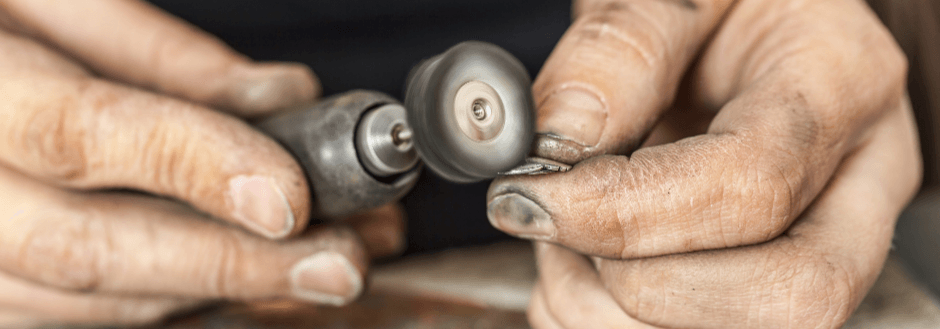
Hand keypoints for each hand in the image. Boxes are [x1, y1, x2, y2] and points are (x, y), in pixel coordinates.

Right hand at [0, 0, 403, 326]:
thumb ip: (159, 50)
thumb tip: (277, 98)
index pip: (84, 134)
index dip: (196, 167)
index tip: (291, 194)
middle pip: (93, 249)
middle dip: (232, 265)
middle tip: (337, 263)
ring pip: (89, 300)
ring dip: (217, 293)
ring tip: (317, 269)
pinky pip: (73, 314)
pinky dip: (171, 302)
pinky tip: (244, 280)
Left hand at [486, 0, 920, 326]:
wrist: (725, 19)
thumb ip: (621, 49)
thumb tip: (564, 140)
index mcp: (842, 83)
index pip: (753, 185)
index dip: (630, 213)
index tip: (536, 199)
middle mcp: (854, 179)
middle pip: (785, 296)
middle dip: (642, 286)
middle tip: (554, 224)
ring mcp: (822, 238)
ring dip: (614, 313)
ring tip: (557, 238)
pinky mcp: (769, 276)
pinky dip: (604, 321)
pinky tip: (576, 266)